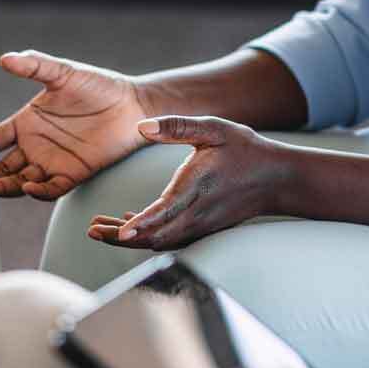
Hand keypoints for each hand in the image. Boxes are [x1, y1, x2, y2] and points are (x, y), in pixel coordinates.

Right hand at [0, 51, 152, 200]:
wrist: (133, 105)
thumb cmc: (97, 85)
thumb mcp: (62, 72)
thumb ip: (34, 65)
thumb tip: (4, 58)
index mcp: (27, 123)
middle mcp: (35, 146)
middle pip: (0, 167)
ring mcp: (53, 162)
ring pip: (19, 182)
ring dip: (0, 187)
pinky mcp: (74, 174)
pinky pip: (51, 188)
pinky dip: (37, 190)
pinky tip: (27, 186)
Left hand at [86, 116, 287, 250]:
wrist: (277, 178)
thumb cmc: (245, 149)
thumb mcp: (213, 128)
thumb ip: (176, 126)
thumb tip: (141, 126)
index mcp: (196, 187)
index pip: (165, 212)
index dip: (141, 224)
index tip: (119, 230)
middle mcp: (197, 213)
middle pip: (154, 235)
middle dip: (120, 236)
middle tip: (91, 230)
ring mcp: (200, 225)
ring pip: (159, 241)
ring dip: (129, 238)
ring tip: (100, 229)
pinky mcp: (203, 228)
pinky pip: (170, 239)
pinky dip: (148, 236)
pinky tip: (131, 224)